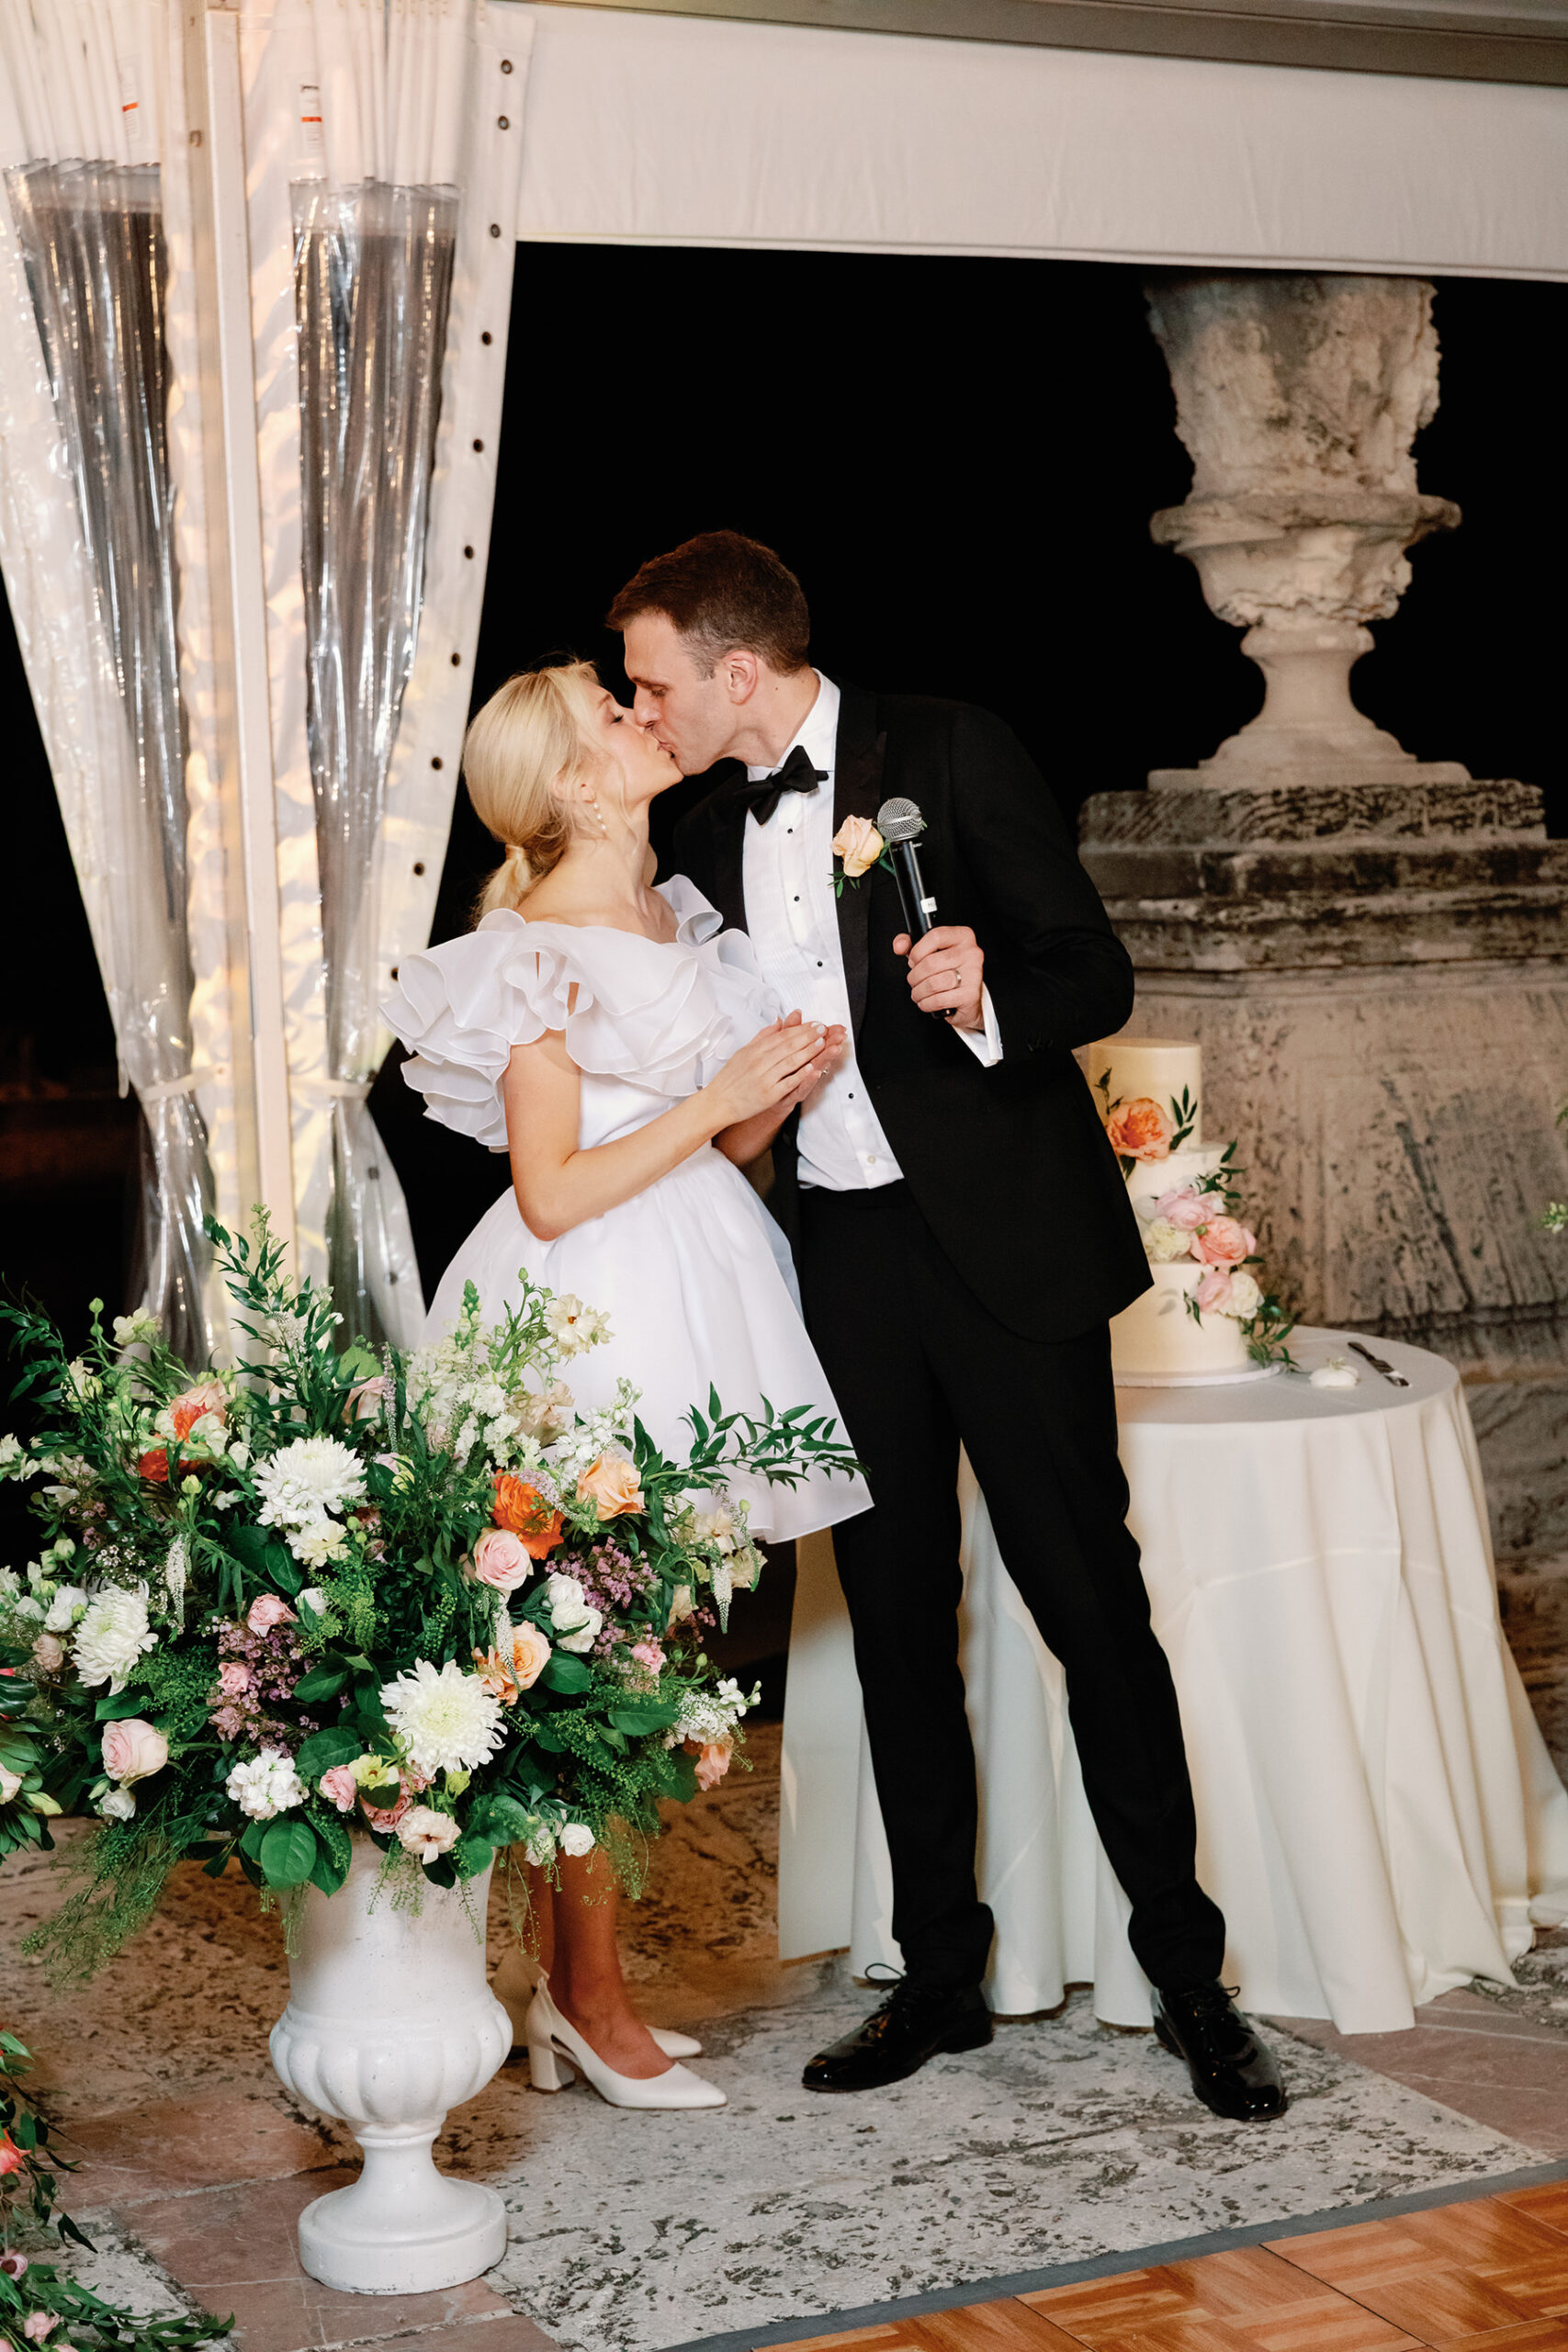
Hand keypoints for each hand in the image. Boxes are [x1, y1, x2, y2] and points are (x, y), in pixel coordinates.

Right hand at [703, 1015, 835, 1127]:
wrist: (719, 1102)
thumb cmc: (730, 1079)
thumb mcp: (743, 1052)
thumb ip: (762, 1037)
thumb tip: (777, 1022)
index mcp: (754, 1051)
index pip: (782, 1036)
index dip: (800, 1029)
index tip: (814, 1024)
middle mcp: (759, 1062)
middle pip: (788, 1045)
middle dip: (808, 1036)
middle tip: (823, 1029)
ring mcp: (764, 1078)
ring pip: (790, 1061)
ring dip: (808, 1051)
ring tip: (822, 1043)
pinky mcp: (768, 1095)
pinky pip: (787, 1083)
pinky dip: (800, 1075)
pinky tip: (811, 1068)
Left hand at [777, 1013, 845, 1110]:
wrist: (763, 1100)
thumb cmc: (775, 1074)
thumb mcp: (780, 1048)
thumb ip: (789, 1030)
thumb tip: (795, 1013)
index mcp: (800, 1055)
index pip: (816, 1041)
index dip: (828, 1033)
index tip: (838, 1027)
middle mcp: (803, 1068)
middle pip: (819, 1053)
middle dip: (831, 1043)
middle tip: (841, 1037)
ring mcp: (799, 1082)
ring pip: (815, 1068)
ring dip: (825, 1058)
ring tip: (833, 1049)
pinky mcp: (793, 1095)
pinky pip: (802, 1087)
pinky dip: (808, 1079)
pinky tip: (814, 1072)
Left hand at [893, 925, 984, 1031]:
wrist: (967, 999)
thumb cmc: (948, 972)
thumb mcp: (929, 953)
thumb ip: (911, 945)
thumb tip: (899, 946)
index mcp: (963, 936)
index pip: (936, 936)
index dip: (918, 951)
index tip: (914, 961)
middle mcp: (972, 953)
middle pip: (931, 963)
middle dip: (914, 976)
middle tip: (914, 981)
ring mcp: (973, 974)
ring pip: (934, 983)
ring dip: (919, 991)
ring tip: (918, 993)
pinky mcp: (970, 995)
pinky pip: (939, 1000)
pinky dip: (926, 1003)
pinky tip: (926, 1001)